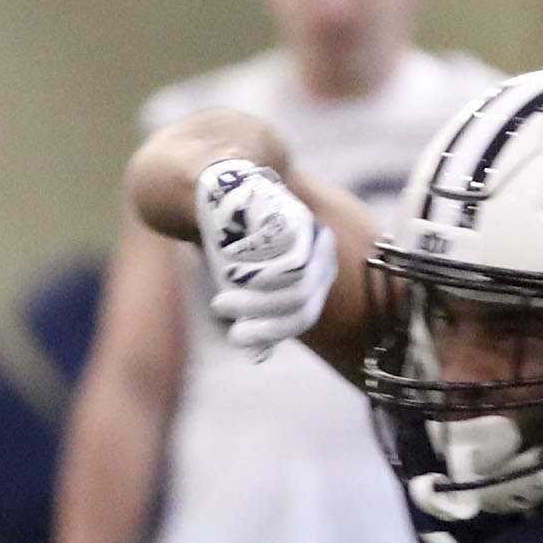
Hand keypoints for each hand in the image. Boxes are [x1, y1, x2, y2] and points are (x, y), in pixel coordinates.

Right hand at [195, 158, 331, 359]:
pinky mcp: (301, 219)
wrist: (226, 187)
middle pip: (301, 302)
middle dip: (257, 314)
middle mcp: (321, 258)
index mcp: (315, 278)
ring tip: (222, 294)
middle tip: (220, 307)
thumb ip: (258, 311)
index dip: (270, 331)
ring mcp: (314, 237)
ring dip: (254, 298)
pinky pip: (294, 259)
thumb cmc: (236, 241)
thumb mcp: (244, 280)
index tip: (235, 336)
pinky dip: (262, 274)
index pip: (304, 315)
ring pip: (297, 284)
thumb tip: (259, 356)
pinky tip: (235, 272)